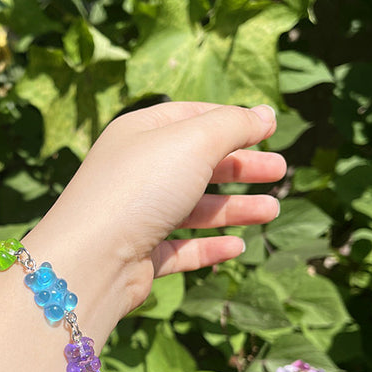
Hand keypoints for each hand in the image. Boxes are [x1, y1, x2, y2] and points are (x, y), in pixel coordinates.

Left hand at [33, 102, 283, 316]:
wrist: (92, 258)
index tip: (269, 130)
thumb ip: (233, 126)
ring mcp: (136, 215)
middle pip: (196, 164)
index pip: (191, 118)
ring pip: (192, 208)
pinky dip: (208, 247)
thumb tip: (266, 113)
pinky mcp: (139, 255)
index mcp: (140, 134)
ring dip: (233, 209)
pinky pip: (180, 248)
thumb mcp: (193, 143)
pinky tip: (238, 247)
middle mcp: (136, 172)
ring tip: (272, 211)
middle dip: (239, 166)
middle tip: (280, 171)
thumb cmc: (140, 188)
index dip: (231, 122)